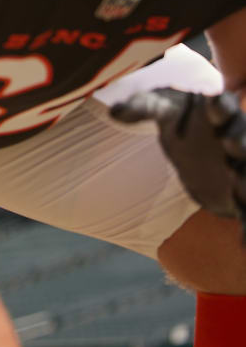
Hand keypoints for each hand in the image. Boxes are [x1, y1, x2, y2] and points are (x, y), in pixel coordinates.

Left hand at [111, 88, 245, 235]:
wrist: (197, 149)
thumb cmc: (183, 121)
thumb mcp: (164, 110)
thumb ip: (142, 107)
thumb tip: (113, 111)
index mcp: (217, 113)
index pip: (222, 105)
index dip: (219, 104)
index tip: (212, 101)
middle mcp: (235, 138)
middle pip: (242, 139)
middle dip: (240, 141)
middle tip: (231, 142)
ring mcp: (241, 168)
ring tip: (238, 189)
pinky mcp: (240, 197)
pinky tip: (242, 245)